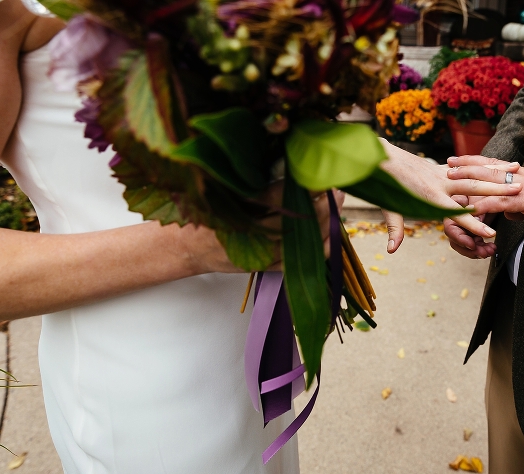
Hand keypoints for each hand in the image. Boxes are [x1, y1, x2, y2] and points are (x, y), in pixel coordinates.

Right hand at [184, 184, 342, 272]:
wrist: (186, 246)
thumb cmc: (203, 211)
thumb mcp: (218, 187)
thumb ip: (246, 176)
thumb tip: (284, 158)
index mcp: (235, 208)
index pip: (276, 197)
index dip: (302, 189)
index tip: (320, 178)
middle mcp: (247, 233)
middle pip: (294, 222)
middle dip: (320, 208)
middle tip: (336, 192)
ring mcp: (255, 253)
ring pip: (297, 244)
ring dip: (322, 227)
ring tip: (335, 208)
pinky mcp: (261, 266)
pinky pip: (295, 263)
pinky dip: (313, 252)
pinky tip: (328, 237)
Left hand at [377, 140, 521, 252]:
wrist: (381, 157)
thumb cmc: (386, 186)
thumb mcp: (389, 209)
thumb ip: (395, 229)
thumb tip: (392, 250)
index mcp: (429, 196)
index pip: (455, 213)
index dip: (473, 224)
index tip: (490, 234)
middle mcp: (440, 182)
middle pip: (472, 188)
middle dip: (495, 191)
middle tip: (518, 192)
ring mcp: (443, 172)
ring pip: (474, 173)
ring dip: (497, 174)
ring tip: (519, 174)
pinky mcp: (443, 167)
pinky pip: (469, 167)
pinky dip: (488, 167)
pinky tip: (506, 165)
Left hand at [447, 155, 523, 233]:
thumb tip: (512, 213)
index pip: (499, 165)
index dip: (479, 162)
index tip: (462, 160)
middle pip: (491, 166)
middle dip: (467, 164)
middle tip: (448, 163)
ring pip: (492, 180)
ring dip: (469, 180)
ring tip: (451, 181)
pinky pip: (501, 202)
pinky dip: (484, 205)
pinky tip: (470, 208)